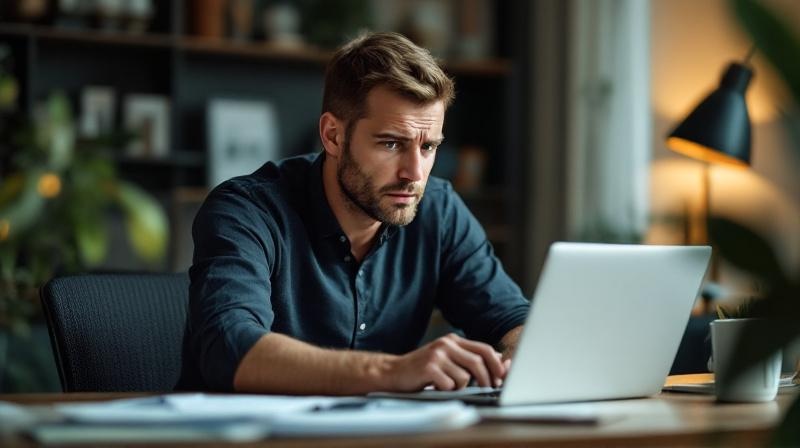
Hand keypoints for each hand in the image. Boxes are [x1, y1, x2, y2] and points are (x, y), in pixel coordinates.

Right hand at [384, 333, 507, 390]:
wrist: (394, 372)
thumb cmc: (424, 369)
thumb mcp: (449, 359)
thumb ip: (471, 359)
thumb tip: (502, 361)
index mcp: (453, 340)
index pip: (484, 349)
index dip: (497, 365)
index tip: (501, 379)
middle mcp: (446, 344)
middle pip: (478, 362)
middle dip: (486, 379)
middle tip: (486, 389)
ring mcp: (437, 355)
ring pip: (464, 377)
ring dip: (460, 387)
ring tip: (448, 386)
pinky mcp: (429, 368)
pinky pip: (450, 385)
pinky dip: (447, 391)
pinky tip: (437, 387)